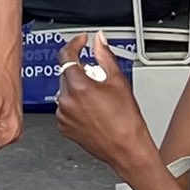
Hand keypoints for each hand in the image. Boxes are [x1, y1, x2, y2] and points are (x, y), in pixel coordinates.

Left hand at [53, 33, 156, 175]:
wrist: (126, 149)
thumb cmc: (126, 121)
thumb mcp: (118, 82)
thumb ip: (105, 56)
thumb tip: (99, 41)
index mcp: (78, 87)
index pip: (67, 56)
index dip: (75, 44)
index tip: (81, 41)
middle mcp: (66, 101)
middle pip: (67, 74)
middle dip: (82, 71)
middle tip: (100, 79)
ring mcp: (63, 115)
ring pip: (66, 91)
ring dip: (78, 89)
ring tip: (98, 99)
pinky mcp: (63, 126)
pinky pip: (65, 107)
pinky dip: (75, 104)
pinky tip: (92, 111)